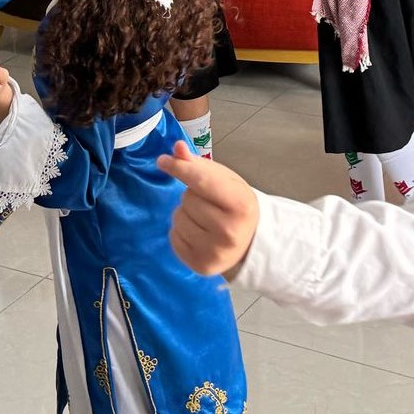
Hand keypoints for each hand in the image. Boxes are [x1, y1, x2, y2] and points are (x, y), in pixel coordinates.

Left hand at [159, 140, 259, 275]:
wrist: (250, 244)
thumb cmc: (235, 207)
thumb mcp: (226, 181)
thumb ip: (200, 165)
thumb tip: (177, 148)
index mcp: (241, 204)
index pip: (201, 181)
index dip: (180, 168)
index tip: (163, 161)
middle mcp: (229, 231)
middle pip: (187, 199)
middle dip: (192, 196)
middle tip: (208, 203)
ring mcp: (214, 251)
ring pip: (178, 217)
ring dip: (185, 213)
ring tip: (203, 219)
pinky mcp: (200, 265)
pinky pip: (173, 236)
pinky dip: (180, 231)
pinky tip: (198, 233)